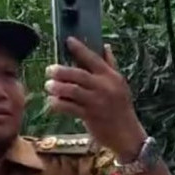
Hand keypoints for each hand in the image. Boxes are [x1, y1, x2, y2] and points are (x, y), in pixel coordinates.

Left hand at [44, 37, 146, 161]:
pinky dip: (58, 104)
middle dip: (62, 71)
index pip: (94, 59)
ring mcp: (97, 102)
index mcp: (111, 76)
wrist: (126, 134)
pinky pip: (70, 108)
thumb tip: (105, 46)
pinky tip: (51, 102)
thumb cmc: (119, 107)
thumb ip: (110, 65)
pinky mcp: (90, 116)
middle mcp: (105, 87)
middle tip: (49, 69)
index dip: (80, 49)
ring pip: (73, 90)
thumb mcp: (119, 84)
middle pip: (79, 74)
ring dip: (57, 87)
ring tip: (48, 85)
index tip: (68, 40)